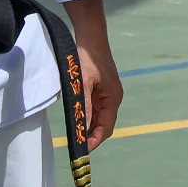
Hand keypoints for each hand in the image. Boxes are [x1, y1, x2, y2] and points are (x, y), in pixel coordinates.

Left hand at [63, 0, 122, 151]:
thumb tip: (82, 131)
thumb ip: (84, 109)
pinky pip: (95, 107)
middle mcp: (113, 97)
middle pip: (104, 124)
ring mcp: (107, 92)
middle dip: (91, 135)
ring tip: (74, 132)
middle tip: (74, 143)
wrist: (91, 37)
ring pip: (99, 116)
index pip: (106, 127)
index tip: (81, 149)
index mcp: (113, 98)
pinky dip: (87, 115)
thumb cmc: (88, 59)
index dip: (94, 140)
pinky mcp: (101, 87)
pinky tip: (77, 117)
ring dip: (88, 125)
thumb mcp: (83, 85)